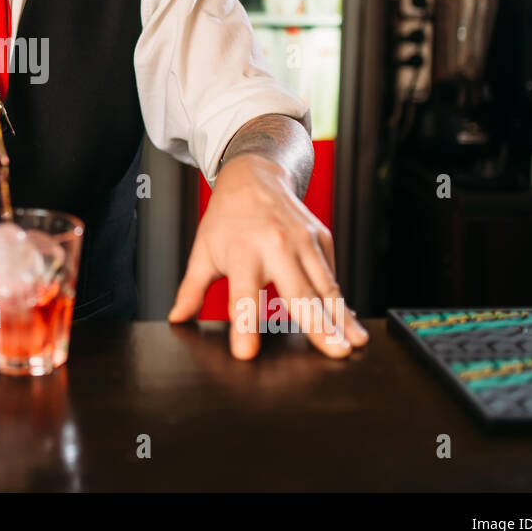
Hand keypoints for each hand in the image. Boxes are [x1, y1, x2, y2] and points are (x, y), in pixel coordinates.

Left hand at [167, 154, 368, 359]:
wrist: (254, 177)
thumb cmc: (226, 218)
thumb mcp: (203, 251)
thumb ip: (191, 289)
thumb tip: (177, 318)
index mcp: (242, 252)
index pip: (242, 295)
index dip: (243, 325)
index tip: (246, 353)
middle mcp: (276, 246)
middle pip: (298, 293)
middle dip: (318, 326)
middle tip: (334, 353)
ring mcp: (303, 241)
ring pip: (326, 287)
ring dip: (342, 318)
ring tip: (355, 344)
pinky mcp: (321, 239)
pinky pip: (332, 276)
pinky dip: (341, 300)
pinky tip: (349, 322)